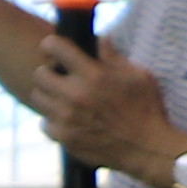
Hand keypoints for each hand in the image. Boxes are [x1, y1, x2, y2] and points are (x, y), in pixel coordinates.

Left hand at [34, 46, 183, 178]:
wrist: (148, 149)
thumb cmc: (147, 109)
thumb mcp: (138, 76)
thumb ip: (114, 56)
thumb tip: (100, 38)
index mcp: (94, 75)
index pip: (56, 47)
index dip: (51, 45)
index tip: (53, 48)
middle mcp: (75, 94)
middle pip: (39, 74)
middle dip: (49, 72)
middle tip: (61, 77)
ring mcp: (66, 117)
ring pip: (39, 97)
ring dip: (49, 95)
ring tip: (65, 98)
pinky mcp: (64, 137)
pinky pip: (44, 122)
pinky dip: (53, 120)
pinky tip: (69, 119)